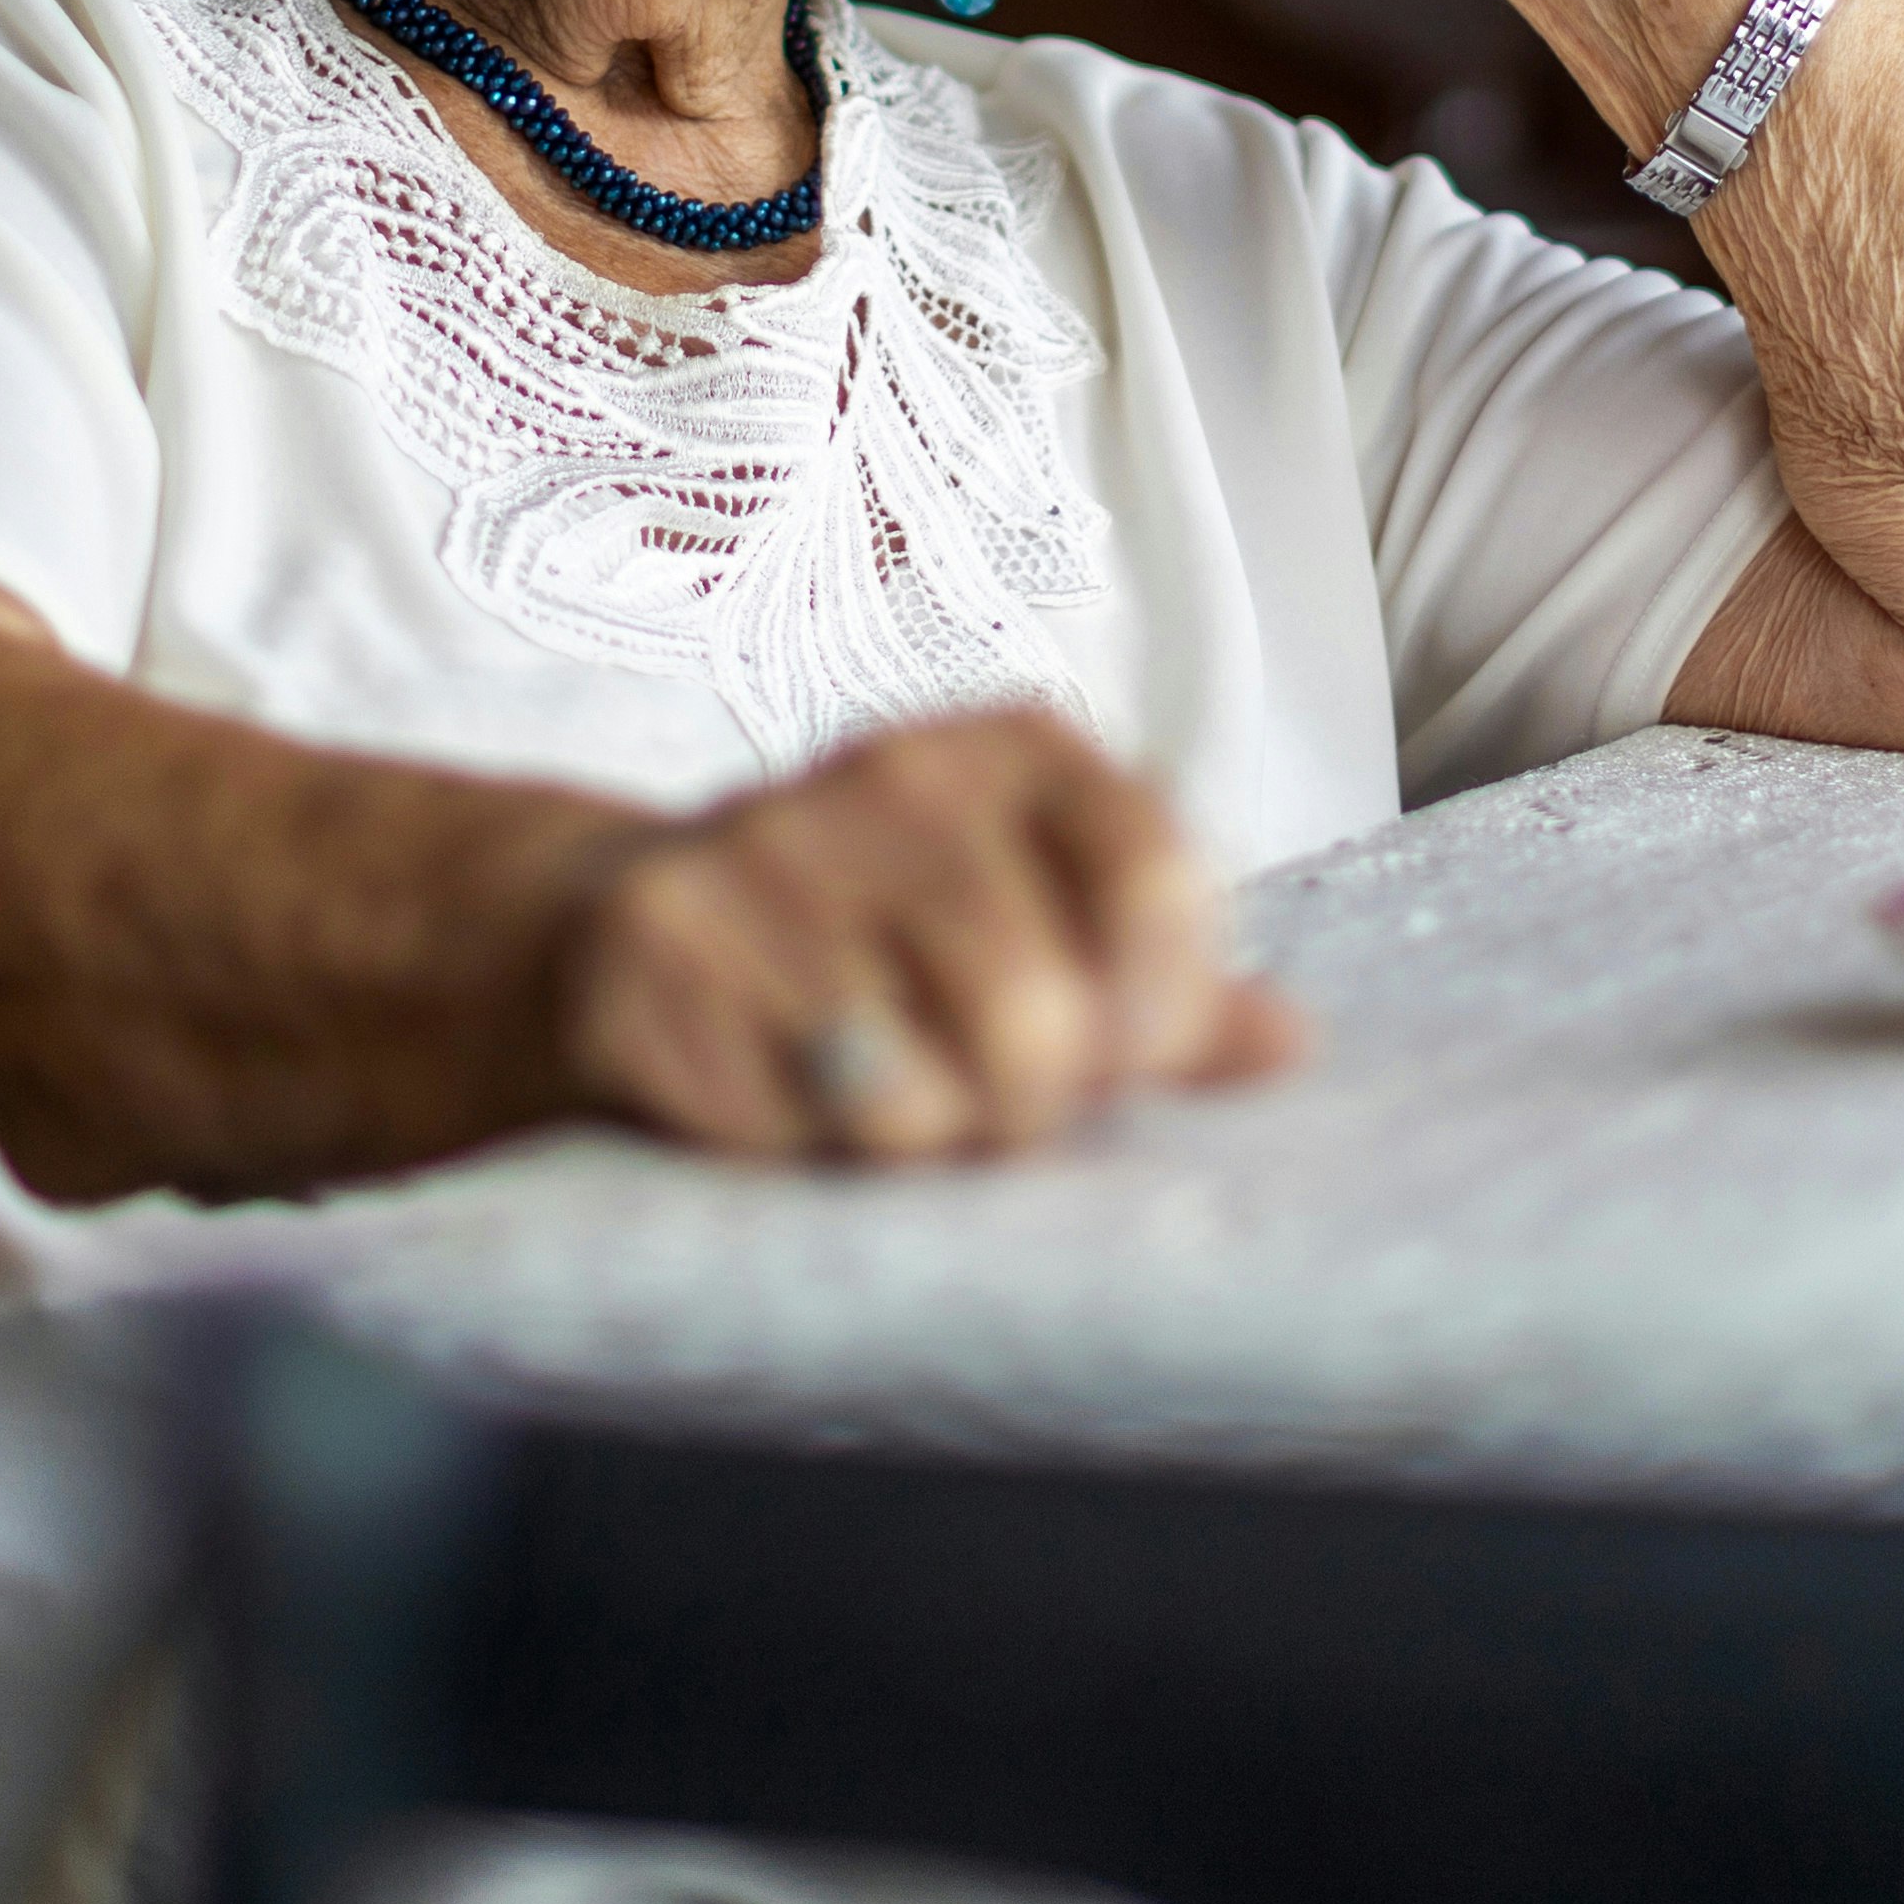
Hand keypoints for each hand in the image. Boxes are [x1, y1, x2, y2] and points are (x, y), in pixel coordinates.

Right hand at [561, 706, 1303, 1162]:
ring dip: (915, 1142)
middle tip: (995, 1113)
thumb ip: (1165, 997)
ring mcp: (764, 848)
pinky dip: (802, 1153)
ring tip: (894, 1109)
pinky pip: (781, 1119)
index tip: (1128, 1064)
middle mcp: (893, 771)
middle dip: (1031, 1108)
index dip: (1161, 1010)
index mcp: (1014, 750)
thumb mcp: (1035, 933)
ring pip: (907, 1087)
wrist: (617, 926)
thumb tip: (1286, 1046)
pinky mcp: (657, 945)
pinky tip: (786, 1106)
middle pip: (1034, 1009)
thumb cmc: (874, 944)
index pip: (1154, 873)